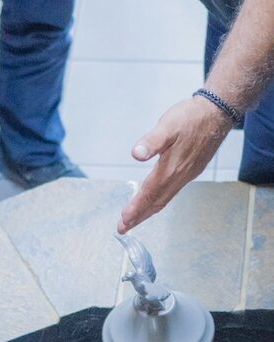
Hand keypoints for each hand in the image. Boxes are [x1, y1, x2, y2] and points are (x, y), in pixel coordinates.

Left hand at [118, 97, 232, 231]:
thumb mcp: (167, 125)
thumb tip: (136, 154)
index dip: (136, 208)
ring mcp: (187, 174)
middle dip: (139, 216)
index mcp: (171, 167)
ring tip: (135, 219)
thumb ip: (151, 141)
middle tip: (123, 228)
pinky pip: (172, 192)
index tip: (124, 221)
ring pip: (165, 198)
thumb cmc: (191, 117)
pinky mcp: (191, 170)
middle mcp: (180, 175)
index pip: (150, 193)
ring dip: (148, 210)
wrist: (217, 113)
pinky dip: (160, 200)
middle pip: (157, 202)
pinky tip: (155, 200)